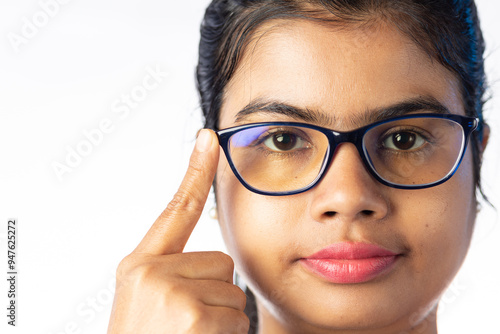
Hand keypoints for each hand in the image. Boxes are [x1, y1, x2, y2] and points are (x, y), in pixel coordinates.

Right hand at [108, 129, 248, 333]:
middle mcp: (151, 272)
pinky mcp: (193, 316)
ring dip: (221, 319)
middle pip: (221, 263)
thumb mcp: (148, 303)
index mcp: (140, 266)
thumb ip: (175, 272)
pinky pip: (237, 317)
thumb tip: (216, 260)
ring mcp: (171, 293)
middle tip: (187, 325)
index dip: (194, 171)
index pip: (177, 209)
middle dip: (214, 294)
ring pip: (232, 292)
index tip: (208, 137)